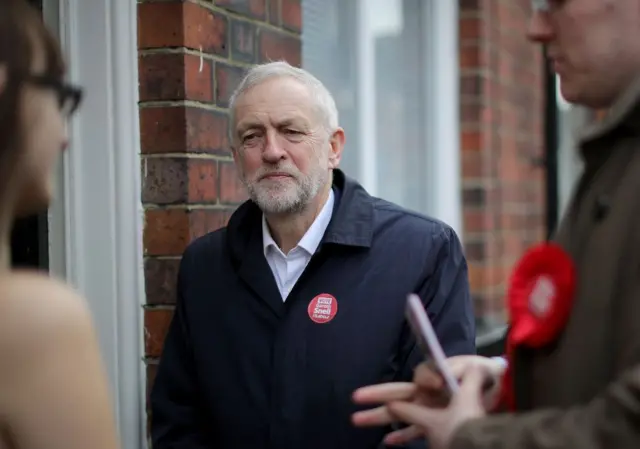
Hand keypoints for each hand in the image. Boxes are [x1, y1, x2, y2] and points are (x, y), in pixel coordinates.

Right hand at [351, 355, 504, 444]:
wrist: (493, 388)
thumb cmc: (482, 375)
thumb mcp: (476, 369)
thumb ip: (464, 370)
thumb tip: (444, 376)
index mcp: (436, 376)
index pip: (423, 375)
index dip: (426, 379)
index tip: (437, 385)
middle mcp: (427, 391)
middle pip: (399, 392)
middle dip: (377, 394)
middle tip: (356, 396)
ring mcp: (428, 408)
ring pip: (399, 412)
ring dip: (379, 416)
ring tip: (356, 419)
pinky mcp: (433, 424)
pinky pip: (413, 430)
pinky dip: (401, 435)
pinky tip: (387, 440)